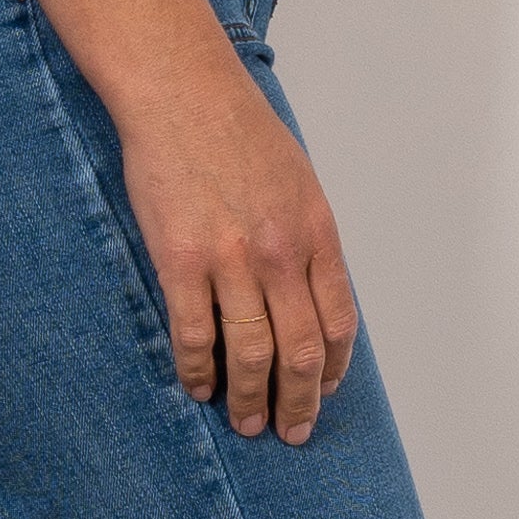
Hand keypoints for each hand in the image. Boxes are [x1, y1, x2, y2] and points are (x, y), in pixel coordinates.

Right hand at [117, 52, 357, 444]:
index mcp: (316, 231)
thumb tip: (308, 292)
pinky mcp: (180, 259)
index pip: (338, 323)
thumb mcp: (296, 177)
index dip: (334, 369)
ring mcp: (230, 259)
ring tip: (246, 421)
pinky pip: (194, 336)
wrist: (180, 88)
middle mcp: (280, 252)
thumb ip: (305, 235)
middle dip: (299, 401)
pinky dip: (199, 371)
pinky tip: (199, 386)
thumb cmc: (236, 125)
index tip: (325, 391)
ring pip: (250, 355)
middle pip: (301, 351)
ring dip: (250, 399)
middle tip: (291, 430)